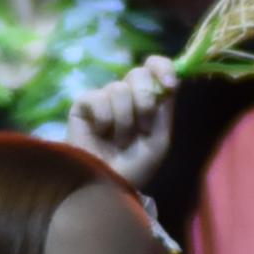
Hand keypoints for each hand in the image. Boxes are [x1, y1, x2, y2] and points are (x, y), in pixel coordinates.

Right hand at [59, 64, 177, 181]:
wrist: (108, 186)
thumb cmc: (135, 167)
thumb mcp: (159, 139)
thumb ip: (164, 108)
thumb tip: (169, 79)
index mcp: (147, 100)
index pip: (155, 67)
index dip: (162, 67)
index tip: (169, 84)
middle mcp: (126, 95)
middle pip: (138, 73)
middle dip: (144, 100)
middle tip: (142, 128)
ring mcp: (103, 98)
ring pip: (119, 88)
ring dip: (124, 120)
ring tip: (119, 141)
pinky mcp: (83, 105)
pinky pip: (98, 98)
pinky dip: (104, 119)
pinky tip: (100, 134)